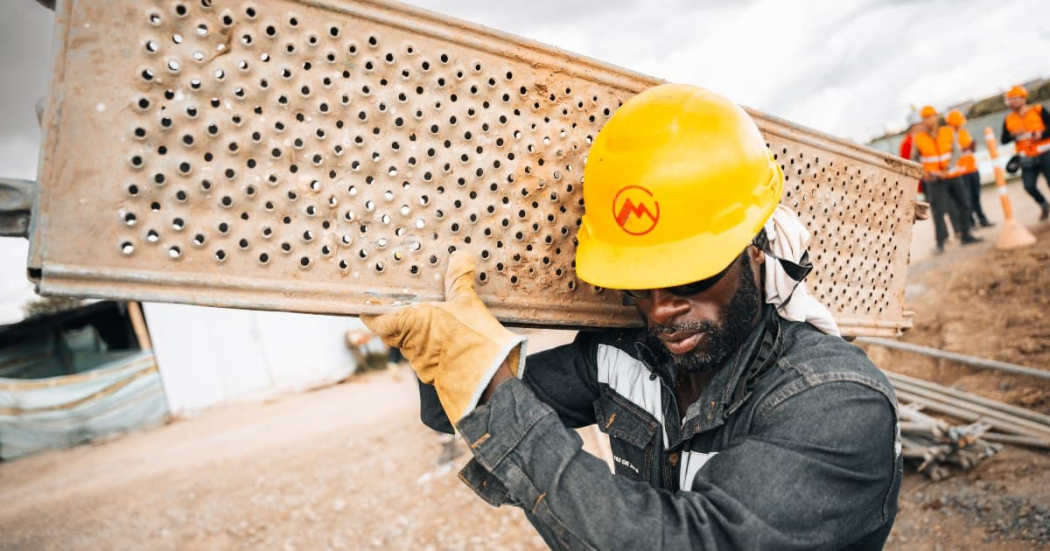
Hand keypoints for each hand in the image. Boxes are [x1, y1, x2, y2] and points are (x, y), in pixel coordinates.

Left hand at [361, 252, 525, 422]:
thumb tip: (460, 256)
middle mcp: (408, 343)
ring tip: (431, 318)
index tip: (368, 304)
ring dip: (417, 333)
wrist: (485, 378)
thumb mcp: (466, 302)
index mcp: (407, 322)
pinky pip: (426, 355)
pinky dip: (432, 345)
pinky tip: (447, 337)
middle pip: (392, 330)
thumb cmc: (469, 336)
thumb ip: (459, 279)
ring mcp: (419, 361)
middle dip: (398, 318)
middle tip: (405, 304)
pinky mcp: (433, 373)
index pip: (374, 320)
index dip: (370, 312)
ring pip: (410, 343)